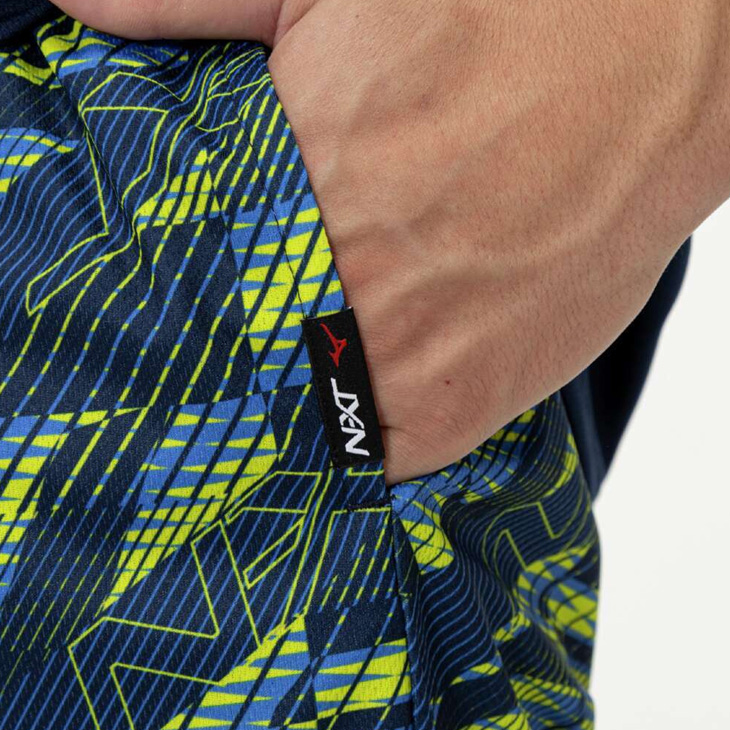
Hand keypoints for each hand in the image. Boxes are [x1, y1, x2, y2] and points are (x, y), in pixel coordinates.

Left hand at [52, 0, 729, 483]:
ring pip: (318, 422)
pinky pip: (398, 450)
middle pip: (253, 370)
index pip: (190, 305)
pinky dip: (373, 431)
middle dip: (243, 357)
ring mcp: (421, 356)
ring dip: (306, 398)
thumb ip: (190, 5)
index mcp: (294, 202)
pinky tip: (376, 381)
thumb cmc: (506, 13)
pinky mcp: (484, 392)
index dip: (182, 316)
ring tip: (316, 359)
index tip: (184, 315)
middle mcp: (352, 295)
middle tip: (258, 333)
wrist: (659, 55)